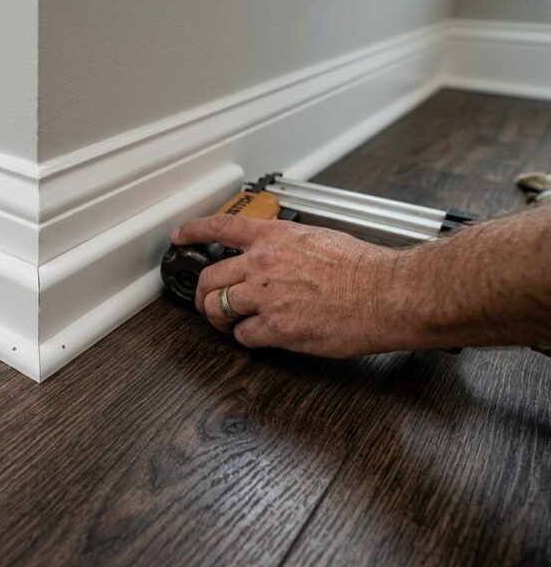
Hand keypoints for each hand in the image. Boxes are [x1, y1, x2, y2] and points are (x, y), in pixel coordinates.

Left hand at [170, 214, 401, 356]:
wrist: (387, 294)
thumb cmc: (364, 269)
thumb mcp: (320, 238)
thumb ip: (289, 245)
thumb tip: (277, 255)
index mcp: (275, 238)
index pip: (221, 227)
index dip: (194, 231)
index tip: (180, 236)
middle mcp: (264, 263)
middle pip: (209, 277)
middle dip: (202, 293)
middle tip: (206, 301)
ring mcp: (267, 296)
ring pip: (217, 308)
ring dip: (218, 319)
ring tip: (227, 324)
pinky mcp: (277, 327)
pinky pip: (243, 335)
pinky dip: (247, 338)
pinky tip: (260, 337)